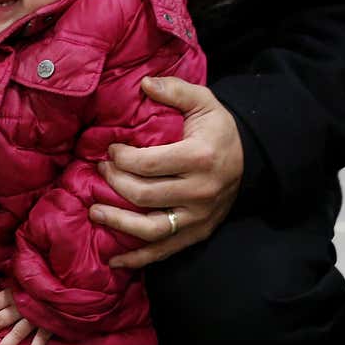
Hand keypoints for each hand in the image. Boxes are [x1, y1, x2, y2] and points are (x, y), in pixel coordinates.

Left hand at [88, 77, 242, 267]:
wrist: (251, 159)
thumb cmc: (218, 130)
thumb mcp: (204, 102)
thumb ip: (175, 91)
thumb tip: (144, 83)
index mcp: (200, 157)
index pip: (148, 163)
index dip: (121, 158)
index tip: (110, 150)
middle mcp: (201, 191)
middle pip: (143, 195)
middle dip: (114, 183)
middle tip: (100, 171)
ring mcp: (200, 216)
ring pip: (152, 229)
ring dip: (118, 223)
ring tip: (93, 211)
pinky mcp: (198, 233)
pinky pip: (164, 251)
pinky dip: (138, 260)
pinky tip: (114, 261)